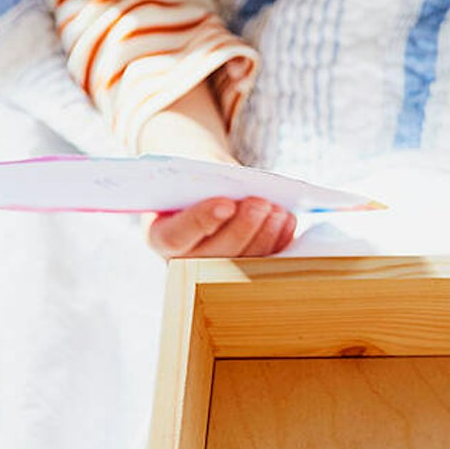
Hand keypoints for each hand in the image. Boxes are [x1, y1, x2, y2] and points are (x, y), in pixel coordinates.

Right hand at [136, 81, 296, 259]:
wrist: (200, 195)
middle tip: (261, 203)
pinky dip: (278, 242)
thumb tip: (240, 186)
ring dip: (265, 235)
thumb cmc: (193, 183)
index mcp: (162, 237)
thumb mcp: (189, 178)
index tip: (226, 204)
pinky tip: (287, 222)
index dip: (202, 221)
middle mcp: (185, 261)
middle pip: (217, 253)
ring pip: (244, 261)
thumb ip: (205, 184)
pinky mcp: (244, 270)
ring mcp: (216, 270)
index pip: (177, 236)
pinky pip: (265, 263)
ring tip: (277, 211)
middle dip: (243, 227)